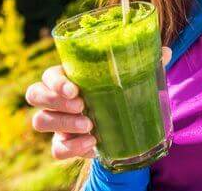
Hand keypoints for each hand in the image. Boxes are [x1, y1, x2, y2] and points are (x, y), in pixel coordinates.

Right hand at [25, 46, 172, 159]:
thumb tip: (166, 51)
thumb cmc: (121, 93)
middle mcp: (57, 99)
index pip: (48, 75)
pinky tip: (92, 143)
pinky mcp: (63, 143)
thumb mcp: (132, 78)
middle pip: (35, 94)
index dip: (55, 82)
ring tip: (90, 125)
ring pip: (40, 121)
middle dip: (54, 101)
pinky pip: (56, 148)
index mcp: (69, 77)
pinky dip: (72, 147)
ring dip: (63, 123)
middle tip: (82, 106)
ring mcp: (57, 122)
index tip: (74, 89)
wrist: (122, 126)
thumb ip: (145, 63)